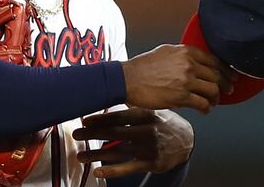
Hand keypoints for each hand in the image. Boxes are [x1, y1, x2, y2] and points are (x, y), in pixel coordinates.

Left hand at [73, 108, 193, 178]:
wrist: (187, 141)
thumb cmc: (164, 122)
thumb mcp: (154, 109)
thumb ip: (133, 106)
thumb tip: (112, 92)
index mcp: (147, 114)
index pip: (120, 116)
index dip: (101, 119)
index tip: (84, 121)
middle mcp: (148, 130)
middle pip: (116, 133)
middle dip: (93, 134)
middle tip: (76, 135)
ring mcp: (150, 148)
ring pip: (119, 152)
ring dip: (97, 154)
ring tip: (81, 156)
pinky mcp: (152, 163)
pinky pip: (129, 168)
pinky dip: (112, 171)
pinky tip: (98, 171)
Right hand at [120, 44, 237, 113]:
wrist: (127, 79)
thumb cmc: (143, 66)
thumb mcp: (165, 51)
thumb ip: (182, 55)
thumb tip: (195, 61)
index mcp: (186, 51)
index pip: (214, 60)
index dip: (226, 69)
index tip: (231, 75)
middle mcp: (189, 64)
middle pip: (217, 75)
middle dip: (226, 84)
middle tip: (228, 90)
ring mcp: (186, 80)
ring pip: (212, 90)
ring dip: (216, 98)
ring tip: (214, 102)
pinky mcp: (181, 96)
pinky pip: (202, 103)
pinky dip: (207, 108)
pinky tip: (205, 110)